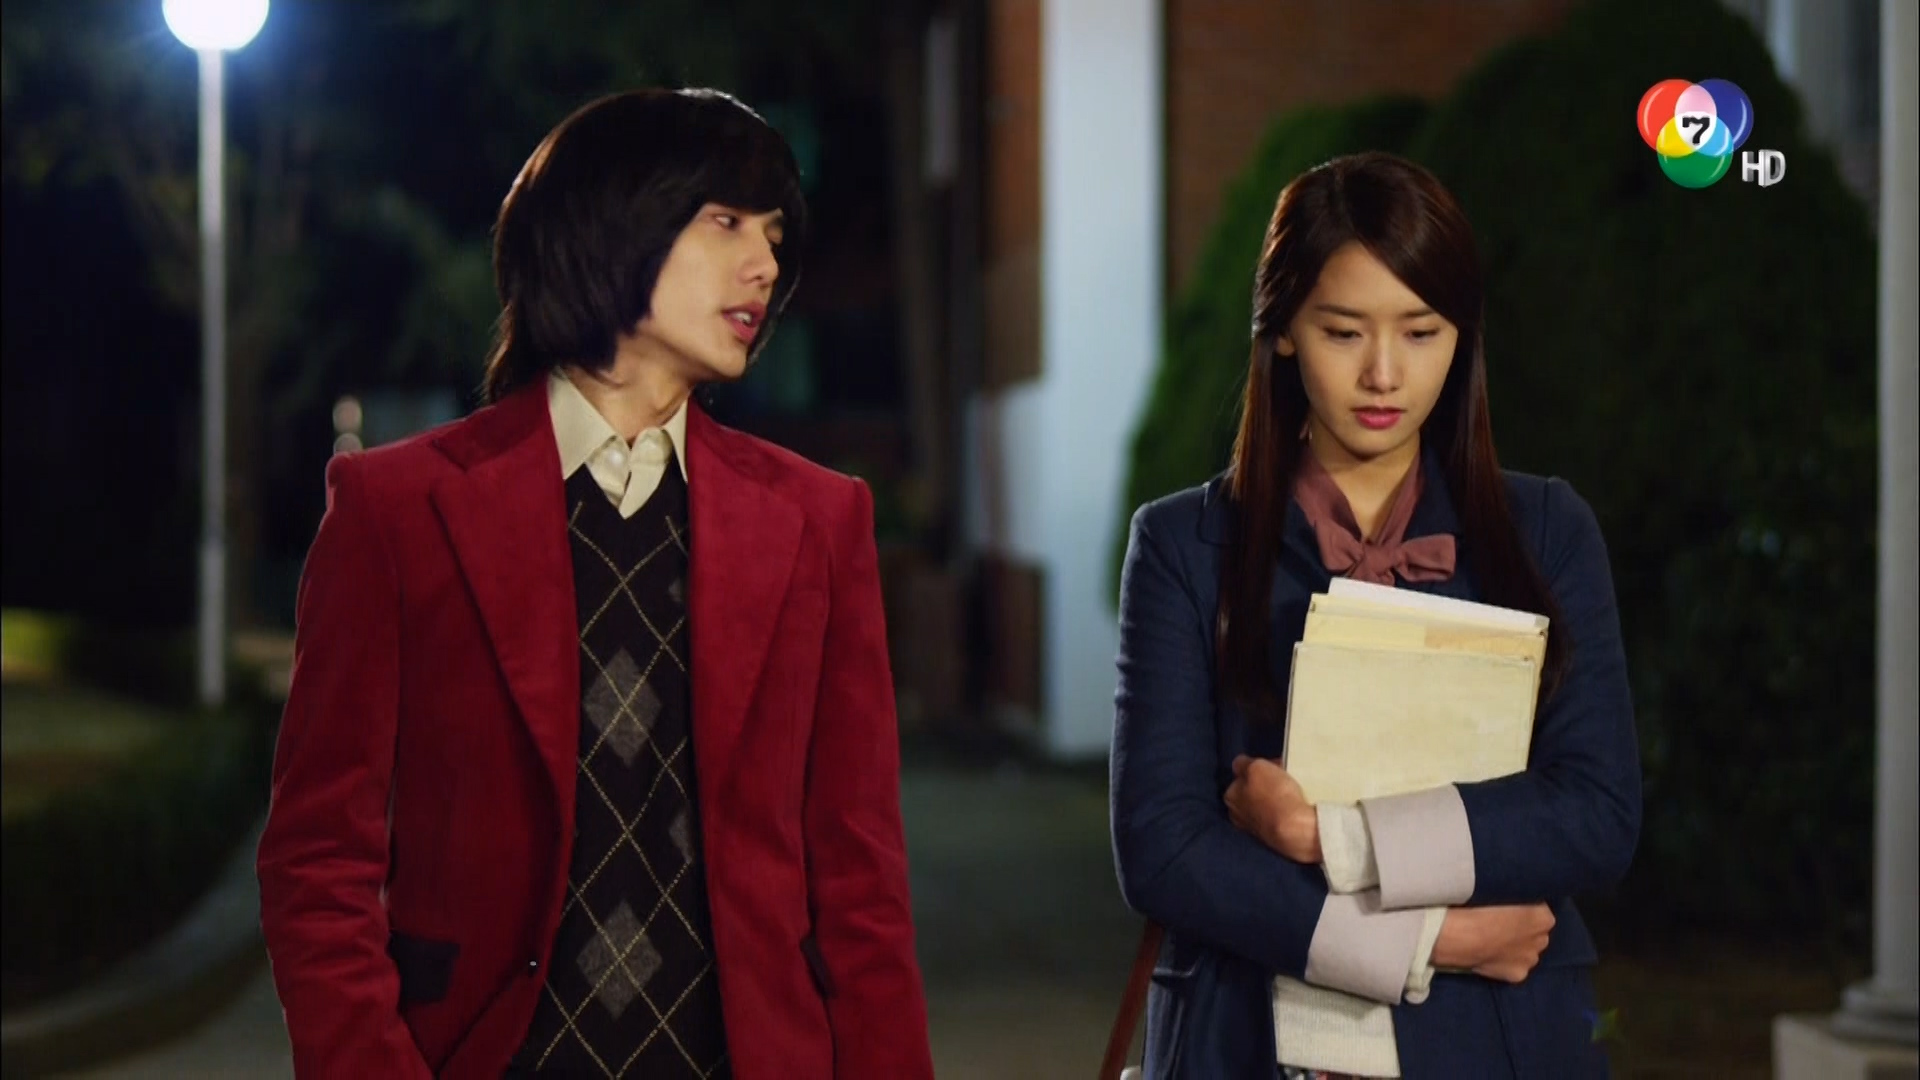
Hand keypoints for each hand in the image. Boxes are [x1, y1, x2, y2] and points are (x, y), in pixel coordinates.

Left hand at [1224, 755, 1319, 863]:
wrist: (1296, 829)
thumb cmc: (1274, 794)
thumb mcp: (1257, 767)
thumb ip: (1245, 763)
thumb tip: (1242, 765)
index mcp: (1230, 797)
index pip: (1240, 776)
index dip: (1256, 768)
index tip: (1271, 766)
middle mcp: (1237, 815)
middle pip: (1252, 790)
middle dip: (1265, 783)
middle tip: (1282, 777)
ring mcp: (1255, 829)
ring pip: (1265, 804)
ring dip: (1275, 797)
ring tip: (1292, 790)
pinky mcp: (1273, 838)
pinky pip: (1277, 816)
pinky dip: (1284, 810)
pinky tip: (1295, 806)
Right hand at [1432, 904, 1555, 982]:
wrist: (1463, 935)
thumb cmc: (1480, 907)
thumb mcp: (1503, 891)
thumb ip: (1518, 898)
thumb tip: (1516, 901)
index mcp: (1543, 917)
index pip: (1539, 911)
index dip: (1524, 910)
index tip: (1509, 909)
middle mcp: (1543, 940)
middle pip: (1535, 934)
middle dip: (1523, 931)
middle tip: (1501, 926)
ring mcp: (1530, 959)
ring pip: (1526, 952)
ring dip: (1516, 948)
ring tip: (1494, 942)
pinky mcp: (1518, 975)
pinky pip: (1514, 967)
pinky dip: (1505, 963)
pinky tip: (1491, 956)